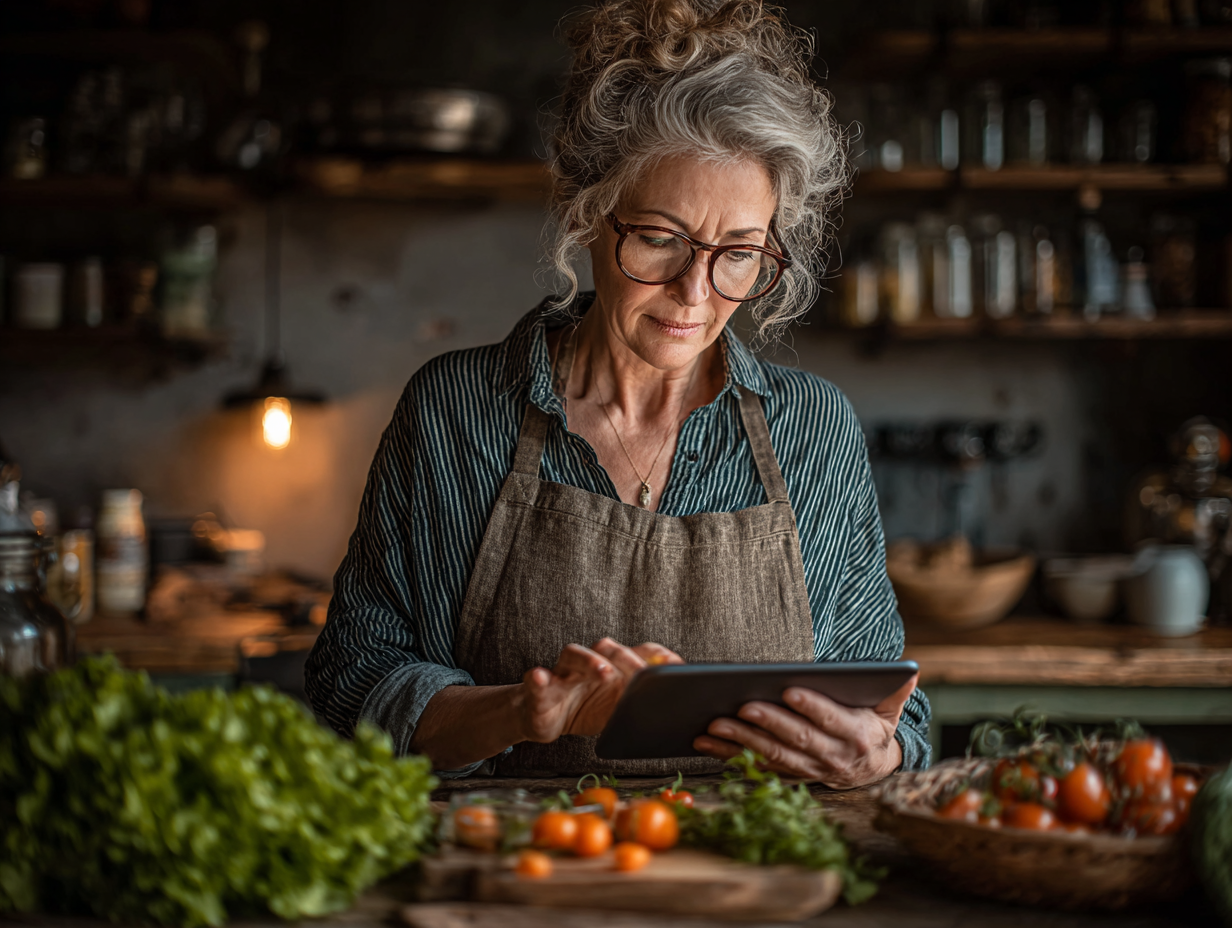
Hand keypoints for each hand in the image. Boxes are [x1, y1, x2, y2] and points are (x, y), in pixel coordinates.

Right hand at [515, 638, 682, 742]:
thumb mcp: (618, 710)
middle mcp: (589, 662)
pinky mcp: (539, 690)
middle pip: (607, 648)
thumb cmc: (587, 709)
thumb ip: (640, 704)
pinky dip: (537, 678)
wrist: (545, 717)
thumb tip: (678, 710)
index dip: (656, 655)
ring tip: (602, 671)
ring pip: (573, 654)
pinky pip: (536, 680)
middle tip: (642, 673)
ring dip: (589, 661)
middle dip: (627, 658)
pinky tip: (539, 677)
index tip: (676, 665)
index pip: (637, 651)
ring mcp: (563, 673)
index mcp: (612, 665)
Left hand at [693, 674, 917, 788]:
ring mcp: (808, 772)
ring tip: (714, 724)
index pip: (831, 721)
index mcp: (856, 738)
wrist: (870, 768)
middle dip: (768, 723)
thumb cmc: (874, 726)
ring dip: (742, 741)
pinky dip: (730, 756)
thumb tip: (910, 671)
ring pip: (773, 756)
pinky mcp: (788, 777)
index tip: (789, 690)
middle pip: (797, 741)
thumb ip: (895, 690)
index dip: (812, 707)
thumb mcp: (890, 709)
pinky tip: (708, 742)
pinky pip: (757, 767)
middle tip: (742, 706)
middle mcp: (832, 760)